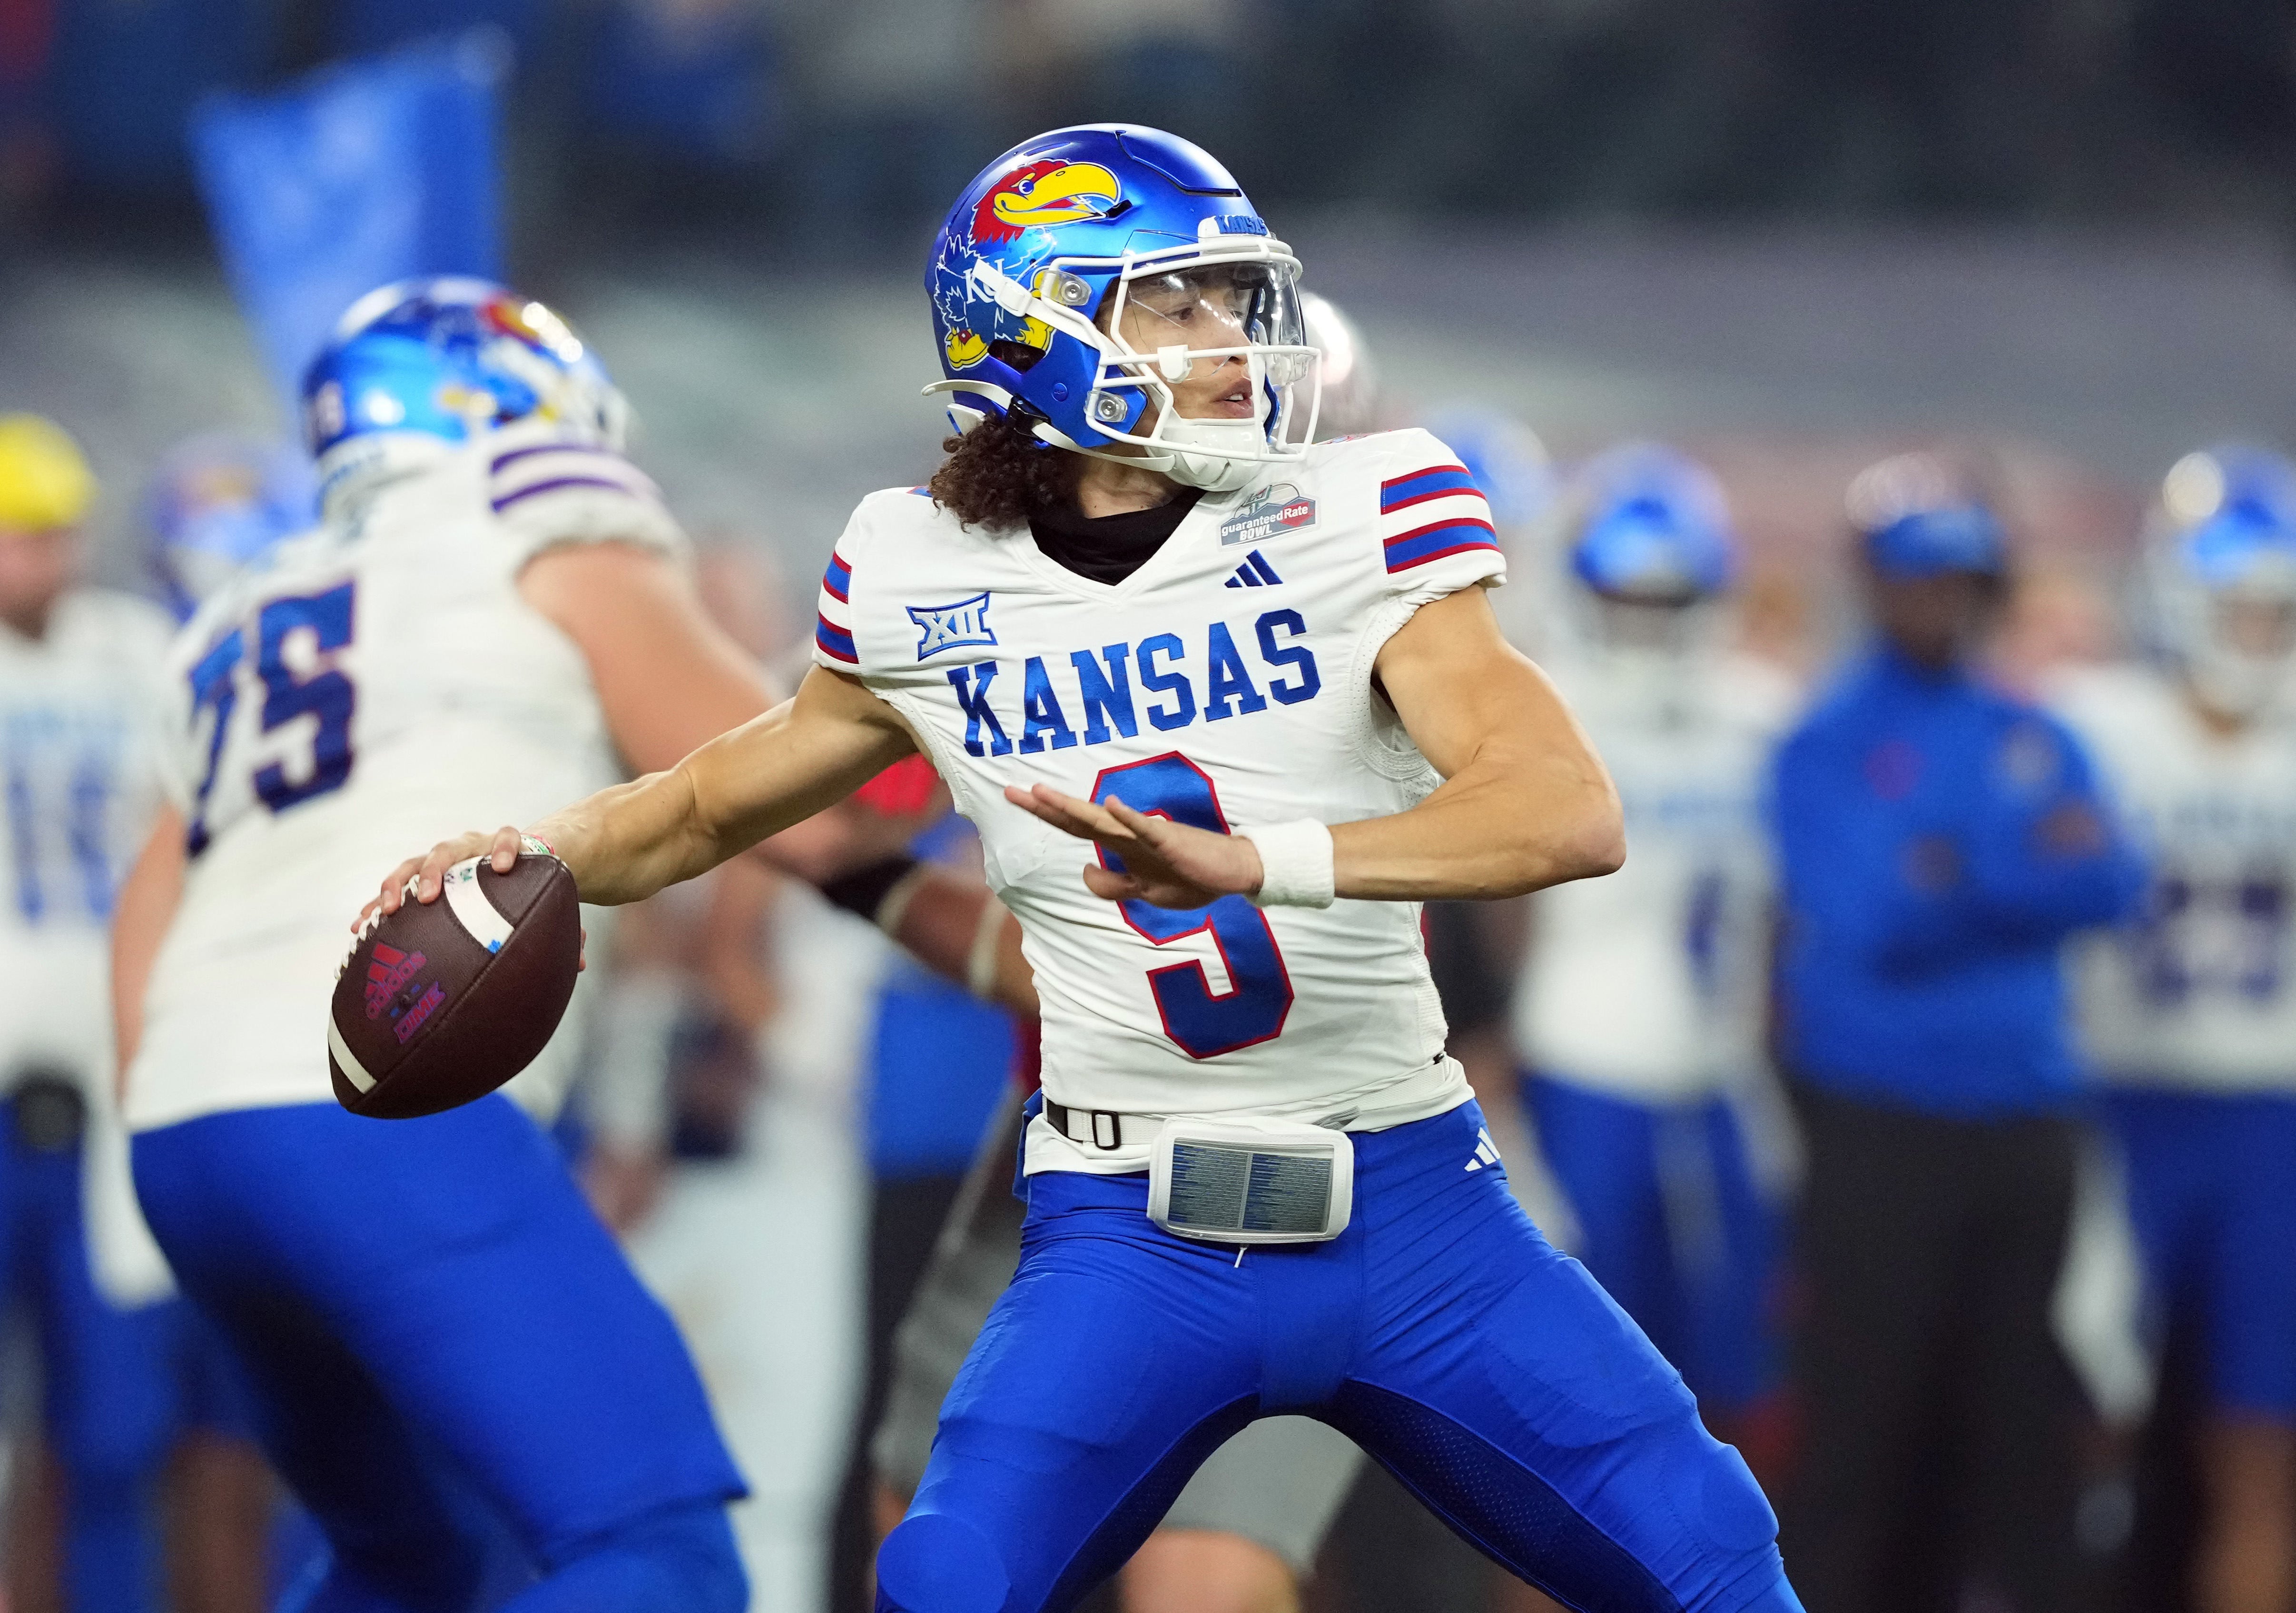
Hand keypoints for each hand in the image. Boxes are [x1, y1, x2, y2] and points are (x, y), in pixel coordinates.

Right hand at [357, 826, 588, 967]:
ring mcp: (443, 860)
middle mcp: (472, 848)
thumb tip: (579, 966)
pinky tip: (359, 928)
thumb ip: (566, 928)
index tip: (505, 867)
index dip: (506, 848)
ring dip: (398, 885)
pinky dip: (378, 905)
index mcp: (508, 848)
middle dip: (436, 870)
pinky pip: (396, 887)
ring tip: (383, 911)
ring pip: (415, 864)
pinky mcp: (421, 877)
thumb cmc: (534, 887)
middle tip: (428, 896)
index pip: (508, 838)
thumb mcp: (550, 902)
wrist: (515, 864)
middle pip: (450, 849)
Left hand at [1004, 783, 1263, 909]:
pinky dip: (1129, 817)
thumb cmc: (1191, 877)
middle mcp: (1128, 836)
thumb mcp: (1145, 892)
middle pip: (1078, 819)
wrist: (1233, 872)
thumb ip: (1114, 885)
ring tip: (1042, 793)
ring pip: (1102, 820)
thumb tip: (1085, 872)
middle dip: (1045, 806)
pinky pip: (1147, 829)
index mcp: (1121, 845)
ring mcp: (1148, 837)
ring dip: (1072, 807)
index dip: (1047, 815)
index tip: (1018, 797)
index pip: (1075, 827)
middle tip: (1010, 789)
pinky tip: (1111, 804)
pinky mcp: (1171, 842)